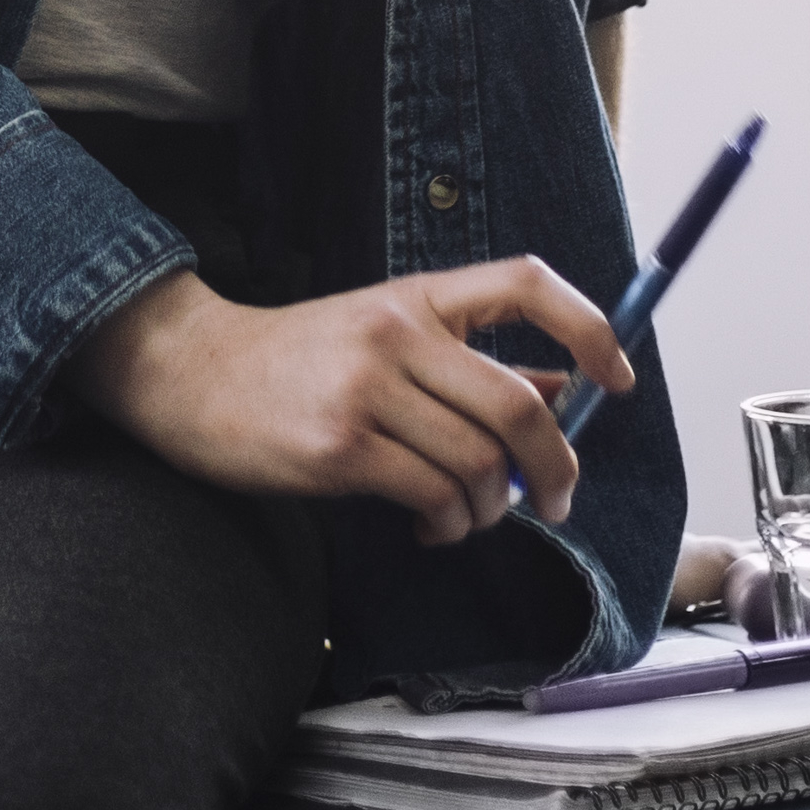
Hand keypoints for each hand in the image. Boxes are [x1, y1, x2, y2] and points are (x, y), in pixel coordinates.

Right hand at [70, 259, 630, 547]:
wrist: (190, 374)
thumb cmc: (296, 360)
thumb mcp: (386, 336)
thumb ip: (471, 363)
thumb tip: (567, 396)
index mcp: (416, 297)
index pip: (527, 283)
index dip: (589, 328)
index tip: (619, 378)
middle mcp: (397, 333)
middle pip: (518, 407)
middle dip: (556, 467)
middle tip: (556, 499)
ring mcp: (367, 389)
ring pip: (477, 465)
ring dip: (489, 509)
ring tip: (467, 518)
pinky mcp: (339, 447)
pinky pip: (431, 497)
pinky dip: (447, 525)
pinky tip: (430, 526)